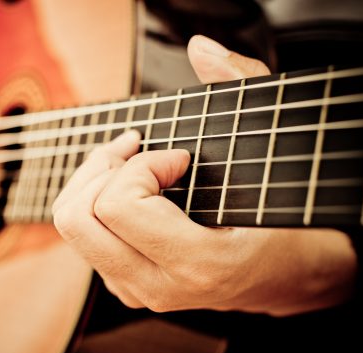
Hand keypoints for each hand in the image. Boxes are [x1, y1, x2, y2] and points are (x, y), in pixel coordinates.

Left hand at [53, 35, 356, 315]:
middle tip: (136, 148)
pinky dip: (96, 201)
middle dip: (101, 167)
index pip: (119, 205)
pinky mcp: (127, 285)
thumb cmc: (288, 219)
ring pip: (72, 227)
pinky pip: (84, 237)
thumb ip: (244, 90)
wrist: (290, 278)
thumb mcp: (278, 152)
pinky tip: (131, 188)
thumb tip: (200, 50)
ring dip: (94, 181)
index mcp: (198, 262)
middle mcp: (158, 285)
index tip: (178, 156)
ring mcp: (138, 291)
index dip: (141, 164)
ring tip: (132, 162)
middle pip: (77, 219)